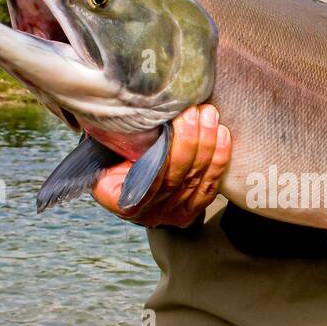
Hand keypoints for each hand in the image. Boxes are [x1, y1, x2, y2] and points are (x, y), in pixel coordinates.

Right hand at [91, 104, 231, 226]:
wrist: (131, 180)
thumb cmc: (116, 159)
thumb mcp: (104, 151)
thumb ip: (111, 140)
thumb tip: (111, 110)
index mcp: (119, 200)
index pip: (146, 181)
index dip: (162, 154)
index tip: (168, 123)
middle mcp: (147, 213)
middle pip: (174, 178)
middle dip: (188, 141)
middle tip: (194, 112)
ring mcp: (172, 215)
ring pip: (195, 180)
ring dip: (206, 144)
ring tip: (208, 115)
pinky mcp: (193, 211)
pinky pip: (210, 186)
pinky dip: (219, 158)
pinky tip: (221, 134)